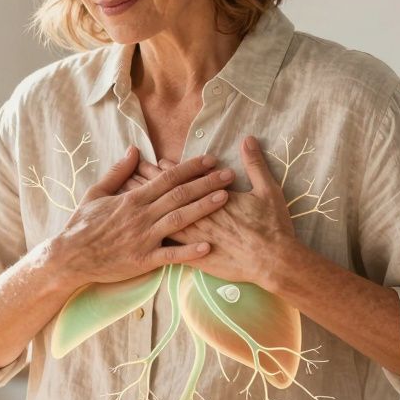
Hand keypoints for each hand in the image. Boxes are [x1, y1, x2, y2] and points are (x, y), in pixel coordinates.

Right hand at [48, 147, 234, 286]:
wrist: (70, 257)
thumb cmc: (82, 225)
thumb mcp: (96, 193)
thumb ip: (118, 172)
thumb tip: (134, 150)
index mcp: (132, 199)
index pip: (167, 178)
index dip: (191, 168)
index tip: (211, 160)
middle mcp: (141, 216)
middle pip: (179, 195)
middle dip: (206, 183)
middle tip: (230, 175)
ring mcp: (143, 238)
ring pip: (179, 220)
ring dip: (203, 208)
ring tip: (225, 199)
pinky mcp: (142, 261)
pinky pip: (170, 256)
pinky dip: (189, 252)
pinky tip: (208, 247)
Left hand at [125, 136, 310, 289]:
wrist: (273, 260)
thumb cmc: (272, 226)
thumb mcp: (267, 190)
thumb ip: (255, 164)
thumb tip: (248, 139)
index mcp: (213, 198)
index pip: (184, 181)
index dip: (167, 171)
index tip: (152, 162)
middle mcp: (198, 216)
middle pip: (166, 198)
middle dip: (146, 186)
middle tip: (128, 176)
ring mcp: (194, 238)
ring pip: (162, 221)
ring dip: (145, 211)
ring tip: (126, 202)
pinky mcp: (195, 259)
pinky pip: (169, 249)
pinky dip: (154, 240)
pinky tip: (139, 238)